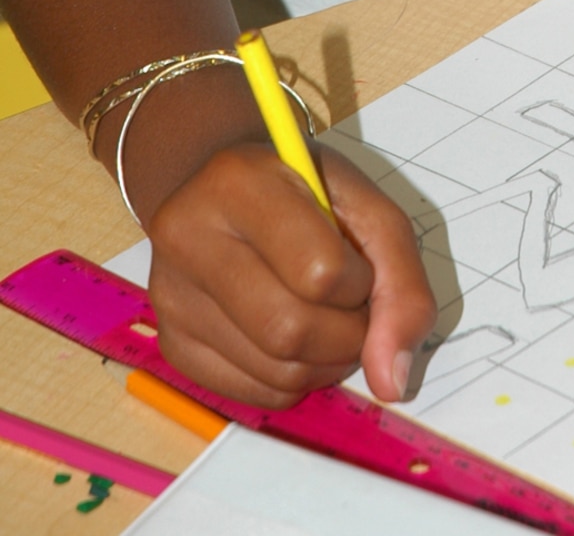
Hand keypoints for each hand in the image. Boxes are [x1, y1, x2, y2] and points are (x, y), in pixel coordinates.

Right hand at [145, 141, 435, 407]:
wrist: (222, 188)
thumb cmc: (300, 190)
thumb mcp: (364, 203)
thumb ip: (399, 279)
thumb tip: (392, 381)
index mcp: (240, 182)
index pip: (319, 272)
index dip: (360, 283)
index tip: (359, 266)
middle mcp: (189, 236)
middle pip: (290, 333)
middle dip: (347, 336)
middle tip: (353, 307)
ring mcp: (171, 295)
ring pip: (275, 374)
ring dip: (326, 362)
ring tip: (327, 317)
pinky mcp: (172, 343)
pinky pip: (254, 395)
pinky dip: (294, 380)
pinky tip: (295, 338)